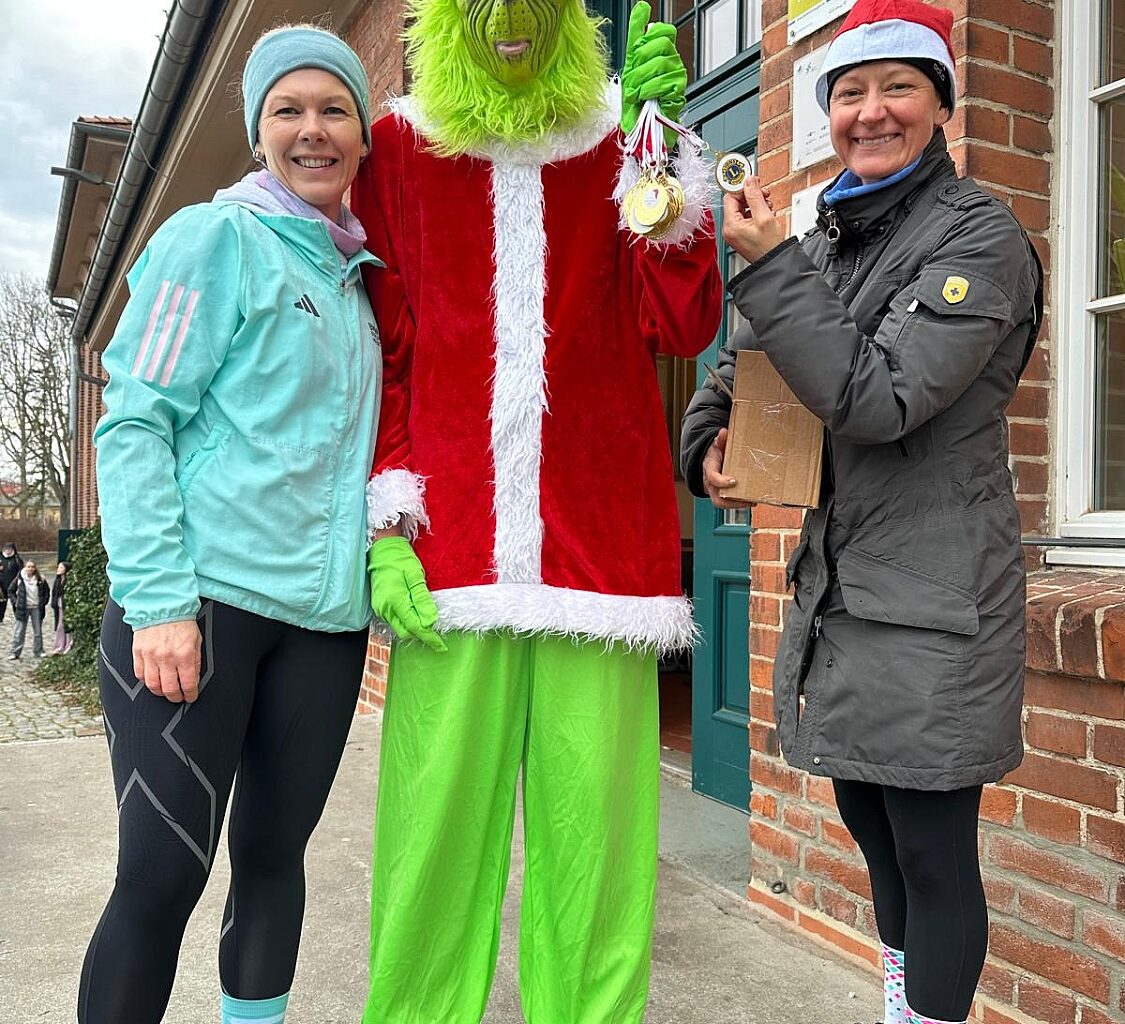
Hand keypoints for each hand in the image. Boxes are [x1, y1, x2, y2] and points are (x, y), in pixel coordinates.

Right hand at [133, 619, 202, 702]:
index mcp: (184, 654)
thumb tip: (193, 679)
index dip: (190, 694)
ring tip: (165, 691)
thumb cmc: (181, 622)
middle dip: (175, 697)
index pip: (188, 684)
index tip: (191, 697)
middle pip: (169, 689)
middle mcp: (167, 657)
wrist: (162, 606)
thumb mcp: (197, 641)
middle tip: (178, 697)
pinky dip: (146, 681)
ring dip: (160, 692)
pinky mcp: (138, 653)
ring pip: (153, 685)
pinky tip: (153, 680)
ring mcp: (150, 656)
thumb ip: (195, 661)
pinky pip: (140, 674)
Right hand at [367, 536, 446, 652]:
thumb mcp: (416, 575)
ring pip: (399, 627)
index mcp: (394, 600)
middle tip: (437, 634)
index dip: (429, 638)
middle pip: (405, 632)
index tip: (440, 645)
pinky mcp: (380, 605)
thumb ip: (422, 599)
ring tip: (427, 621)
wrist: (383, 549)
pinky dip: (406, 621)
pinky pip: (395, 620)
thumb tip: (430, 621)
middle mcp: (384, 608)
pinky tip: (415, 614)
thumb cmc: (400, 559)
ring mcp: (380, 607)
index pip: (414, 627)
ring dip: (413, 627)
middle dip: (421, 634)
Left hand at [620, 1, 686, 145]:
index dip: (647, 40)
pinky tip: (645, 98)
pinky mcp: (679, 93)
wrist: (638, 126)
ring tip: (636, 92)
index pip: (663, 30)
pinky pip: (662, 83)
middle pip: (660, 44)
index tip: (637, 57)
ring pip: (659, 63)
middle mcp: (673, 61)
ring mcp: (678, 76)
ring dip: (640, 80)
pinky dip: (647, 91)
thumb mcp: (631, 61)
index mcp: (663, 52)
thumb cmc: (636, 98)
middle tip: (633, 78)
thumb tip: (642, 6)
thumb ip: (636, 32)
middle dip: (640, 62)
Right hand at [703, 428, 754, 509]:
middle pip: (718, 499)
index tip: (733, 480)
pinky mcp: (723, 496)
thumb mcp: (716, 447)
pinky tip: (752, 500)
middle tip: (747, 499)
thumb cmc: (715, 456)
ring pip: (724, 504)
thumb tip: (723, 432)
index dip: (722, 481)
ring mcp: (716, 492)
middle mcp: (711, 484)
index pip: (713, 477)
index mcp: (709, 471)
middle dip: (732, 502)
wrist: (709, 465)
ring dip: (739, 504)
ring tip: (753, 501)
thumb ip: (720, 441)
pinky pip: (729, 503)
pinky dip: (740, 503)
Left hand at [722, 177, 785, 263]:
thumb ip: (755, 196)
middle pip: (736, 201)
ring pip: (742, 208)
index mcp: (731, 225)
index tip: (752, 181)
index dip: (741, 187)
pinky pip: (745, 216)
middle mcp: (729, 229)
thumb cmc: (769, 248)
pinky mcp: (741, 234)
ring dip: (755, 202)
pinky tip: (766, 211)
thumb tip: (749, 181)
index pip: (730, 197)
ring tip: (768, 204)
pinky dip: (755, 211)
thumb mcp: (764, 217)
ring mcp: (734, 232)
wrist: (774, 263)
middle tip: (764, 193)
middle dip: (751, 195)